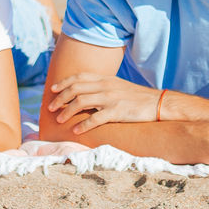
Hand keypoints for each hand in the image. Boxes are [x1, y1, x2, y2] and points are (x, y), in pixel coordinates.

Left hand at [48, 73, 162, 133]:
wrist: (157, 103)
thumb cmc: (136, 97)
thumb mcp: (117, 86)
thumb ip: (102, 87)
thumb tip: (85, 93)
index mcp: (105, 78)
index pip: (79, 77)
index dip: (63, 82)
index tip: (52, 89)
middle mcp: (106, 86)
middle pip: (76, 88)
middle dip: (60, 98)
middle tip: (50, 107)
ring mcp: (111, 98)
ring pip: (81, 102)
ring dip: (67, 111)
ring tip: (58, 120)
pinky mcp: (117, 112)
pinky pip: (95, 118)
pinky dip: (83, 125)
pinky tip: (75, 131)